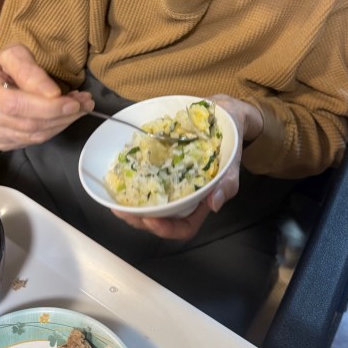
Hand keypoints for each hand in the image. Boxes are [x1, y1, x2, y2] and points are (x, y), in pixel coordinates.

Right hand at [0, 44, 93, 150]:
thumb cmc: (7, 65)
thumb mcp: (17, 54)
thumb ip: (31, 71)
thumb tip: (51, 94)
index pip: (14, 104)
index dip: (46, 107)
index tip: (73, 102)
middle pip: (26, 123)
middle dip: (61, 115)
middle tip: (85, 103)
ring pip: (32, 135)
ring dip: (62, 123)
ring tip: (80, 107)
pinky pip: (31, 142)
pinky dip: (54, 129)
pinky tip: (64, 116)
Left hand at [112, 94, 262, 240]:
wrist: (222, 118)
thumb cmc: (229, 145)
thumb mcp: (232, 164)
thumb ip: (227, 184)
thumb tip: (214, 204)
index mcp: (200, 203)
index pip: (184, 227)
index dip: (166, 229)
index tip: (151, 219)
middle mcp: (182, 198)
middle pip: (160, 220)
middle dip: (140, 220)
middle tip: (123, 212)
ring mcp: (169, 184)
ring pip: (149, 204)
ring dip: (131, 207)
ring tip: (116, 203)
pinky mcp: (159, 168)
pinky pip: (144, 181)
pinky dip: (130, 184)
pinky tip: (119, 180)